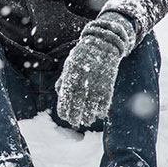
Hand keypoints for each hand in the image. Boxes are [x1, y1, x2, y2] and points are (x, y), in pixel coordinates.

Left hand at [56, 12, 135, 127]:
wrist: (104, 43)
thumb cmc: (83, 56)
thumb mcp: (70, 64)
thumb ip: (64, 79)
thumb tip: (59, 94)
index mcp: (72, 73)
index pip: (66, 95)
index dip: (65, 107)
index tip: (64, 116)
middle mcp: (84, 78)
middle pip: (78, 101)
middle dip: (75, 115)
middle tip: (74, 123)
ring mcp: (97, 80)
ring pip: (92, 103)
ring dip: (89, 115)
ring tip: (86, 121)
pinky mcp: (109, 81)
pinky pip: (105, 99)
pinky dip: (102, 108)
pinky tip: (98, 114)